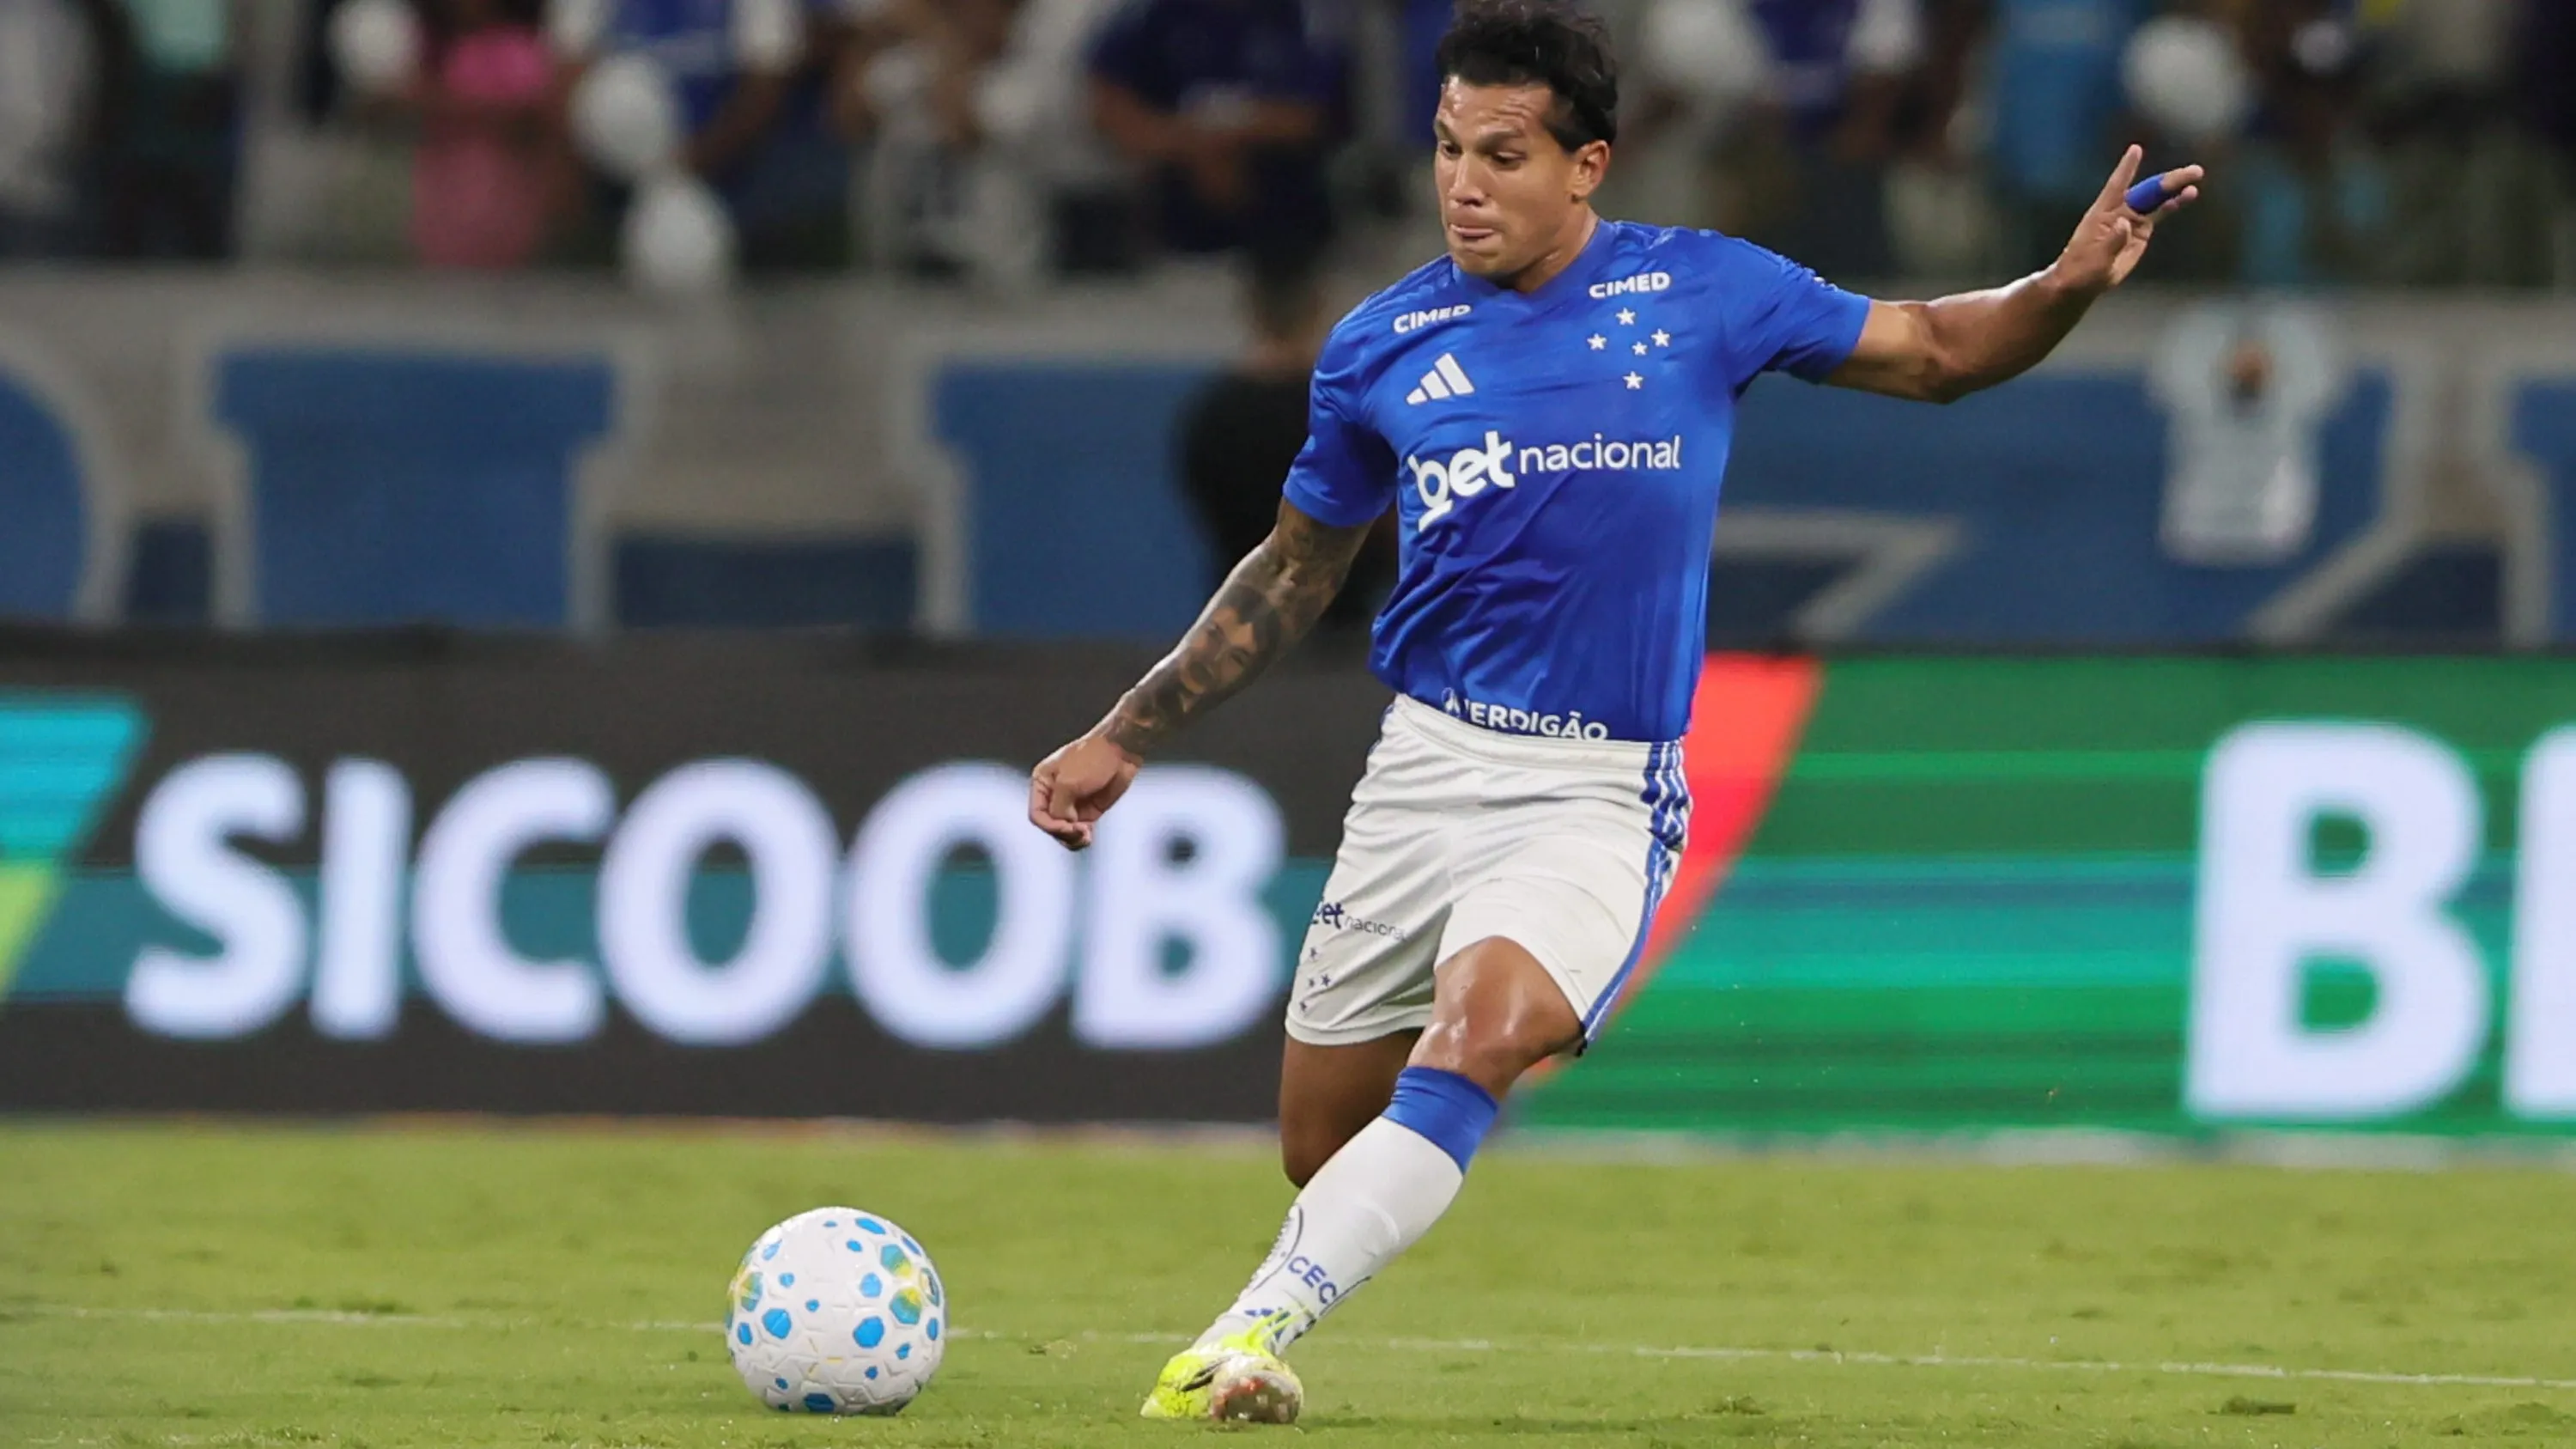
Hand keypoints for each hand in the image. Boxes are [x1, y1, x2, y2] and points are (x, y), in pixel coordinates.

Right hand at [1027, 732, 1140, 850]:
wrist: (1120, 750)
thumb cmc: (1092, 758)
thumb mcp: (1069, 783)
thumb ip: (1060, 807)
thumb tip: (1064, 823)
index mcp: (1042, 783)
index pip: (1037, 815)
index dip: (1050, 826)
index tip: (1068, 826)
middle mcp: (1053, 795)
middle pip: (1050, 825)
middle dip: (1063, 832)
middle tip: (1080, 830)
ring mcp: (1071, 804)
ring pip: (1063, 832)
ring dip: (1072, 838)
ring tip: (1085, 836)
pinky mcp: (1088, 810)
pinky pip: (1078, 831)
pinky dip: (1081, 837)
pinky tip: (1088, 837)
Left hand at [2055, 145, 2203, 295]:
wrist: (2082, 282)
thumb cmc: (2081, 270)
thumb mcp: (2095, 259)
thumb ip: (2112, 241)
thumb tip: (2125, 223)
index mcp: (2102, 213)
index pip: (2116, 186)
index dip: (2126, 168)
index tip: (2136, 149)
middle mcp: (2118, 210)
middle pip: (2146, 190)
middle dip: (2169, 180)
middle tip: (2193, 171)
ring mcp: (2131, 219)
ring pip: (2156, 198)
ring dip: (2175, 188)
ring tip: (2196, 177)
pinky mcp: (2140, 230)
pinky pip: (2159, 212)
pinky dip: (2173, 203)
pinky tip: (2188, 194)